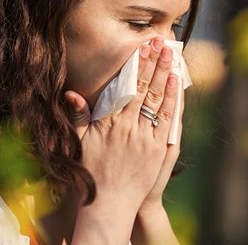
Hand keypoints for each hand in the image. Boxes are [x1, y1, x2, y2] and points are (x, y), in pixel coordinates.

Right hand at [65, 37, 180, 242]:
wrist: (109, 204)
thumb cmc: (91, 173)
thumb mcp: (79, 143)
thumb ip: (78, 116)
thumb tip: (71, 93)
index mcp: (108, 123)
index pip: (125, 87)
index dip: (135, 65)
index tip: (141, 48)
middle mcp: (128, 127)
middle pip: (143, 88)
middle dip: (153, 63)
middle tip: (160, 43)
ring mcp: (145, 138)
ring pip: (157, 99)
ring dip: (165, 75)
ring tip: (170, 56)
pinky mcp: (158, 149)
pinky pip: (167, 119)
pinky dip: (172, 100)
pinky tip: (176, 83)